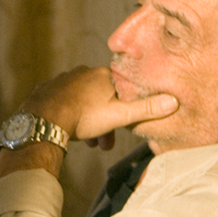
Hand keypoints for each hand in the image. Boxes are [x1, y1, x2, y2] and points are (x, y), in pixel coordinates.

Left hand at [21, 66, 177, 144]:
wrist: (43, 119)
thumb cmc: (83, 117)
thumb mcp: (119, 115)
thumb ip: (145, 109)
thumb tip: (173, 101)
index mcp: (103, 74)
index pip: (120, 89)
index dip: (123, 110)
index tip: (121, 128)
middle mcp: (83, 71)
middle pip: (101, 98)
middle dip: (104, 122)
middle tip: (102, 144)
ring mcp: (63, 79)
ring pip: (82, 101)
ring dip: (87, 122)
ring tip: (86, 142)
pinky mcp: (47, 88)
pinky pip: (63, 102)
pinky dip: (68, 115)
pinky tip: (67, 128)